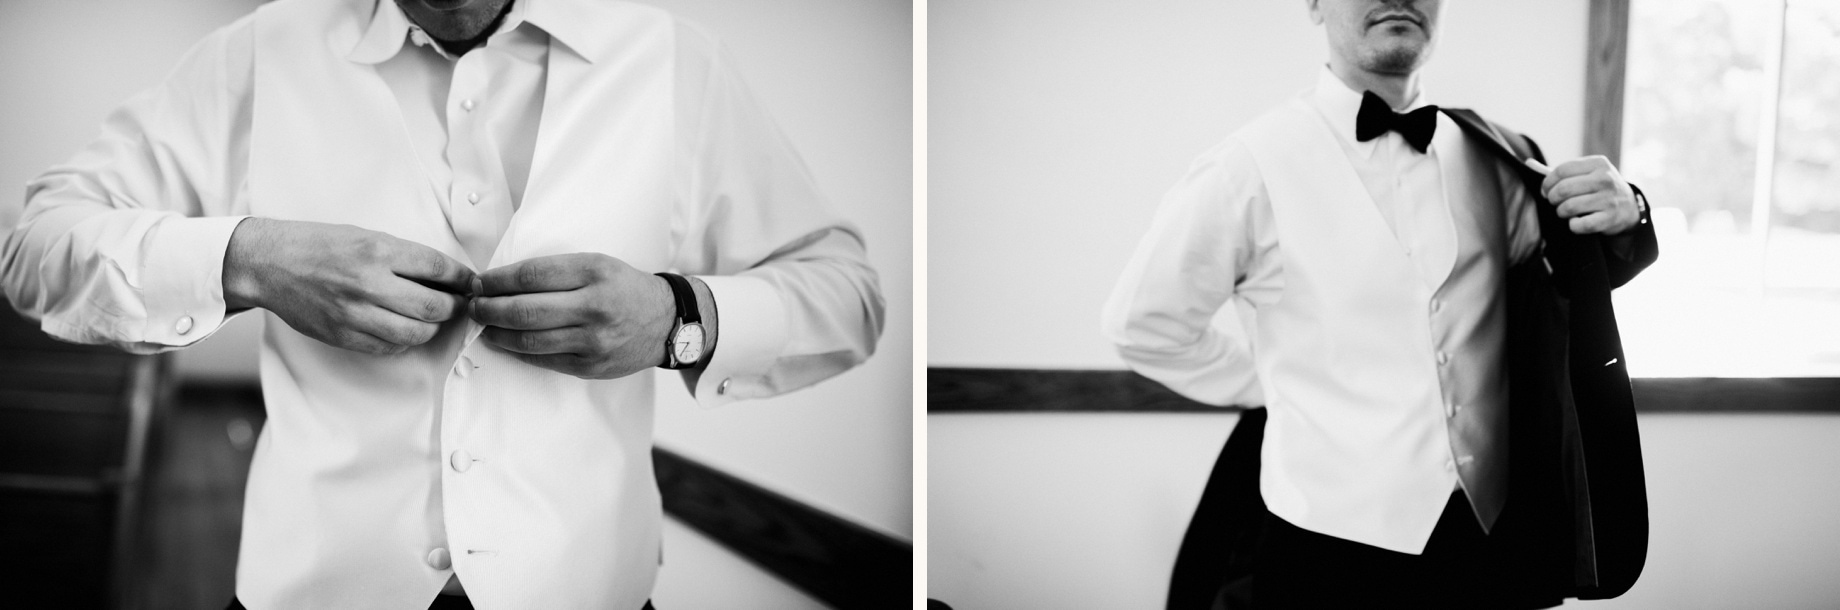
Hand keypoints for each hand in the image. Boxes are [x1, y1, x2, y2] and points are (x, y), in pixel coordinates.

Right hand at [223, 218, 473, 354]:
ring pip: (417, 332)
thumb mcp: (366, 236)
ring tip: (430, 318)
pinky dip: (403, 340)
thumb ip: (405, 257)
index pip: (439, 269)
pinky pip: (390, 347)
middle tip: (457, 304)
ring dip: (431, 327)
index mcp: (379, 251)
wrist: (270, 264)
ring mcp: (356, 313)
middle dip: (454, 307)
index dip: (463, 279)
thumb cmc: (320, 245)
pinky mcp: (344, 336)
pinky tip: (402, 328)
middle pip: (435, 306)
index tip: (472, 283)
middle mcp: (369, 283)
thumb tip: (446, 277)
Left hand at [469, 253, 674, 379]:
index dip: (497, 280)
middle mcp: (595, 306)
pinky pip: (543, 359)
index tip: (479, 283)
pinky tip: (507, 342)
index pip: (531, 275)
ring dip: (496, 333)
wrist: (666, 322)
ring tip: (484, 325)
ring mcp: (593, 340)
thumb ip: (556, 271)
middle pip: (525, 309)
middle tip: (473, 306)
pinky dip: (518, 351)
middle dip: (488, 308)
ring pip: (529, 340)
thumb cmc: (625, 288)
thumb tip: (502, 282)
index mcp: (595, 272)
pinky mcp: (591, 366)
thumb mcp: (597, 264)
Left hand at [1539, 155, 1640, 234]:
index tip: (1546, 191)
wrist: (1629, 207)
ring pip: (1569, 207)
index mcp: (1597, 163)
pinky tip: (1575, 222)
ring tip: (1564, 211)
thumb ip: (1558, 171)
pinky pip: (1581, 225)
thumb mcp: (1585, 174)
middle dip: (1552, 198)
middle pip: (1563, 189)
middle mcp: (1605, 178)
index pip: (1561, 171)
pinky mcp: (1610, 218)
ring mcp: (1609, 199)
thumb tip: (1528, 163)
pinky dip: (1573, 226)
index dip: (1547, 183)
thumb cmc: (1598, 188)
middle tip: (1554, 202)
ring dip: (1561, 212)